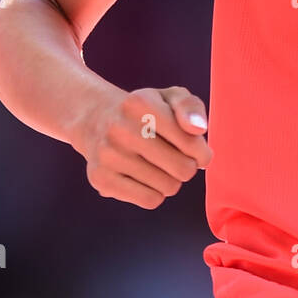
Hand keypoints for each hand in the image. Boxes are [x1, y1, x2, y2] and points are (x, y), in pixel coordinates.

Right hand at [74, 84, 212, 208]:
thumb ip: (190, 107)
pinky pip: (149, 200)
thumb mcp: (170, 97)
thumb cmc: (144, 111)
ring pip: (168, 186)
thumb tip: (199, 128)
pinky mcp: (100, 178)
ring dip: (171, 180)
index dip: (202, 151)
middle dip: (188, 166)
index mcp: (141, 103)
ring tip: (159, 166)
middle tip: (177, 159)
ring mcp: (108, 155)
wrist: (95, 120)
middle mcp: (121, 128)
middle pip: (183, 168)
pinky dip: (155, 193)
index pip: (191, 141)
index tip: (196, 151)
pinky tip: (146, 178)